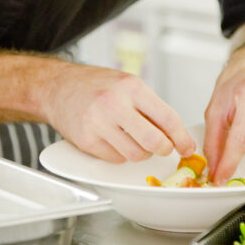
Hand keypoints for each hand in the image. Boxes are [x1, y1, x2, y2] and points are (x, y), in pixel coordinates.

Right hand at [41, 63, 195, 162]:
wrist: (57, 87)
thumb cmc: (96, 85)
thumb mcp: (128, 85)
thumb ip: (151, 107)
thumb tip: (176, 133)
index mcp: (131, 87)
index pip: (167, 117)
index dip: (182, 137)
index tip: (188, 147)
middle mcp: (114, 104)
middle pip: (153, 141)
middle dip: (164, 149)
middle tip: (164, 148)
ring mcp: (98, 124)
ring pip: (136, 155)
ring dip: (142, 153)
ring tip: (134, 139)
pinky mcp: (86, 141)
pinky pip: (116, 159)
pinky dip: (121, 155)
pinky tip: (115, 140)